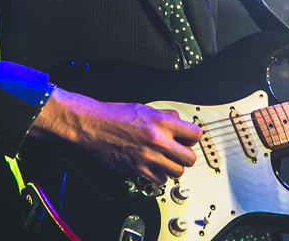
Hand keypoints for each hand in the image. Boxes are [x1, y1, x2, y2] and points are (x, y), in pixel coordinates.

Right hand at [30, 87, 202, 183]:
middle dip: (186, 157)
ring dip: (173, 169)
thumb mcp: (146, 108)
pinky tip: (154, 169)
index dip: (193, 139)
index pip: (195, 135)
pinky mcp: (137, 168)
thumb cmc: (116, 115)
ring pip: (177, 172)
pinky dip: (159, 177)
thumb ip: (165, 116)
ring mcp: (148, 156)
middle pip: (190, 158)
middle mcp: (158, 140)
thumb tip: (180, 122)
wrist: (93, 125)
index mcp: (162, 122)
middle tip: (178, 154)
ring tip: (166, 163)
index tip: (187, 140)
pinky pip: (159, 180)